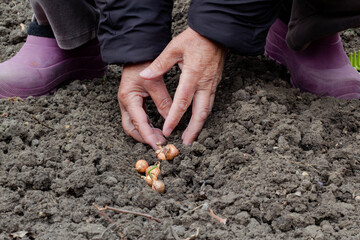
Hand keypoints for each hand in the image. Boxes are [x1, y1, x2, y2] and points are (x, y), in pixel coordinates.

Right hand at [118, 62, 172, 148]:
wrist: (138, 51)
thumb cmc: (144, 63)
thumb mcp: (156, 83)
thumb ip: (163, 102)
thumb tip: (171, 120)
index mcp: (128, 98)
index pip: (138, 123)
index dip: (148, 136)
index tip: (158, 145)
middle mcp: (125, 103)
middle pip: (131, 128)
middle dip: (144, 137)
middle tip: (159, 143)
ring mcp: (127, 103)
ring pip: (133, 125)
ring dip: (145, 132)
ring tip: (160, 137)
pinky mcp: (132, 101)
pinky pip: (137, 118)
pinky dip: (145, 125)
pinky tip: (155, 128)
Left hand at [140, 27, 225, 144]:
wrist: (217, 32)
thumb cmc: (194, 39)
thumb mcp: (174, 48)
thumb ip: (159, 64)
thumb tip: (145, 74)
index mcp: (192, 75)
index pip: (182, 102)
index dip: (175, 118)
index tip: (168, 130)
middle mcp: (204, 83)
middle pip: (200, 112)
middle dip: (193, 129)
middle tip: (185, 142)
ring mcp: (212, 84)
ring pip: (207, 110)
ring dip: (199, 124)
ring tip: (191, 136)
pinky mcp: (215, 83)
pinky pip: (210, 103)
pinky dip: (203, 115)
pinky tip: (198, 119)